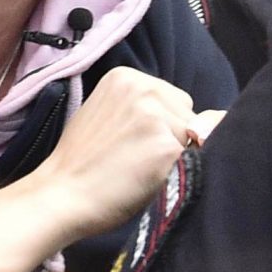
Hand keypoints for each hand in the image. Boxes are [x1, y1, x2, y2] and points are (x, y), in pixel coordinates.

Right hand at [0, 67, 196, 271]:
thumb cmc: (81, 163)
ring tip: (138, 168)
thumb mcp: (108, 116)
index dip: (160, 126)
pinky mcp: (166, 144)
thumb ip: (144, 110)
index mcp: (125, 76)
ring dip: (175, 154)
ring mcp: (156, 114)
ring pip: (194, 136)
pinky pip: (193, 158)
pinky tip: (145, 179)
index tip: (131, 143)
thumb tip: (210, 120)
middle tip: (134, 156)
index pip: (171, 99)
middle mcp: (143, 87)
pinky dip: (177, 171)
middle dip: (172, 134)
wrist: (61, 195)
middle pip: (187, 112)